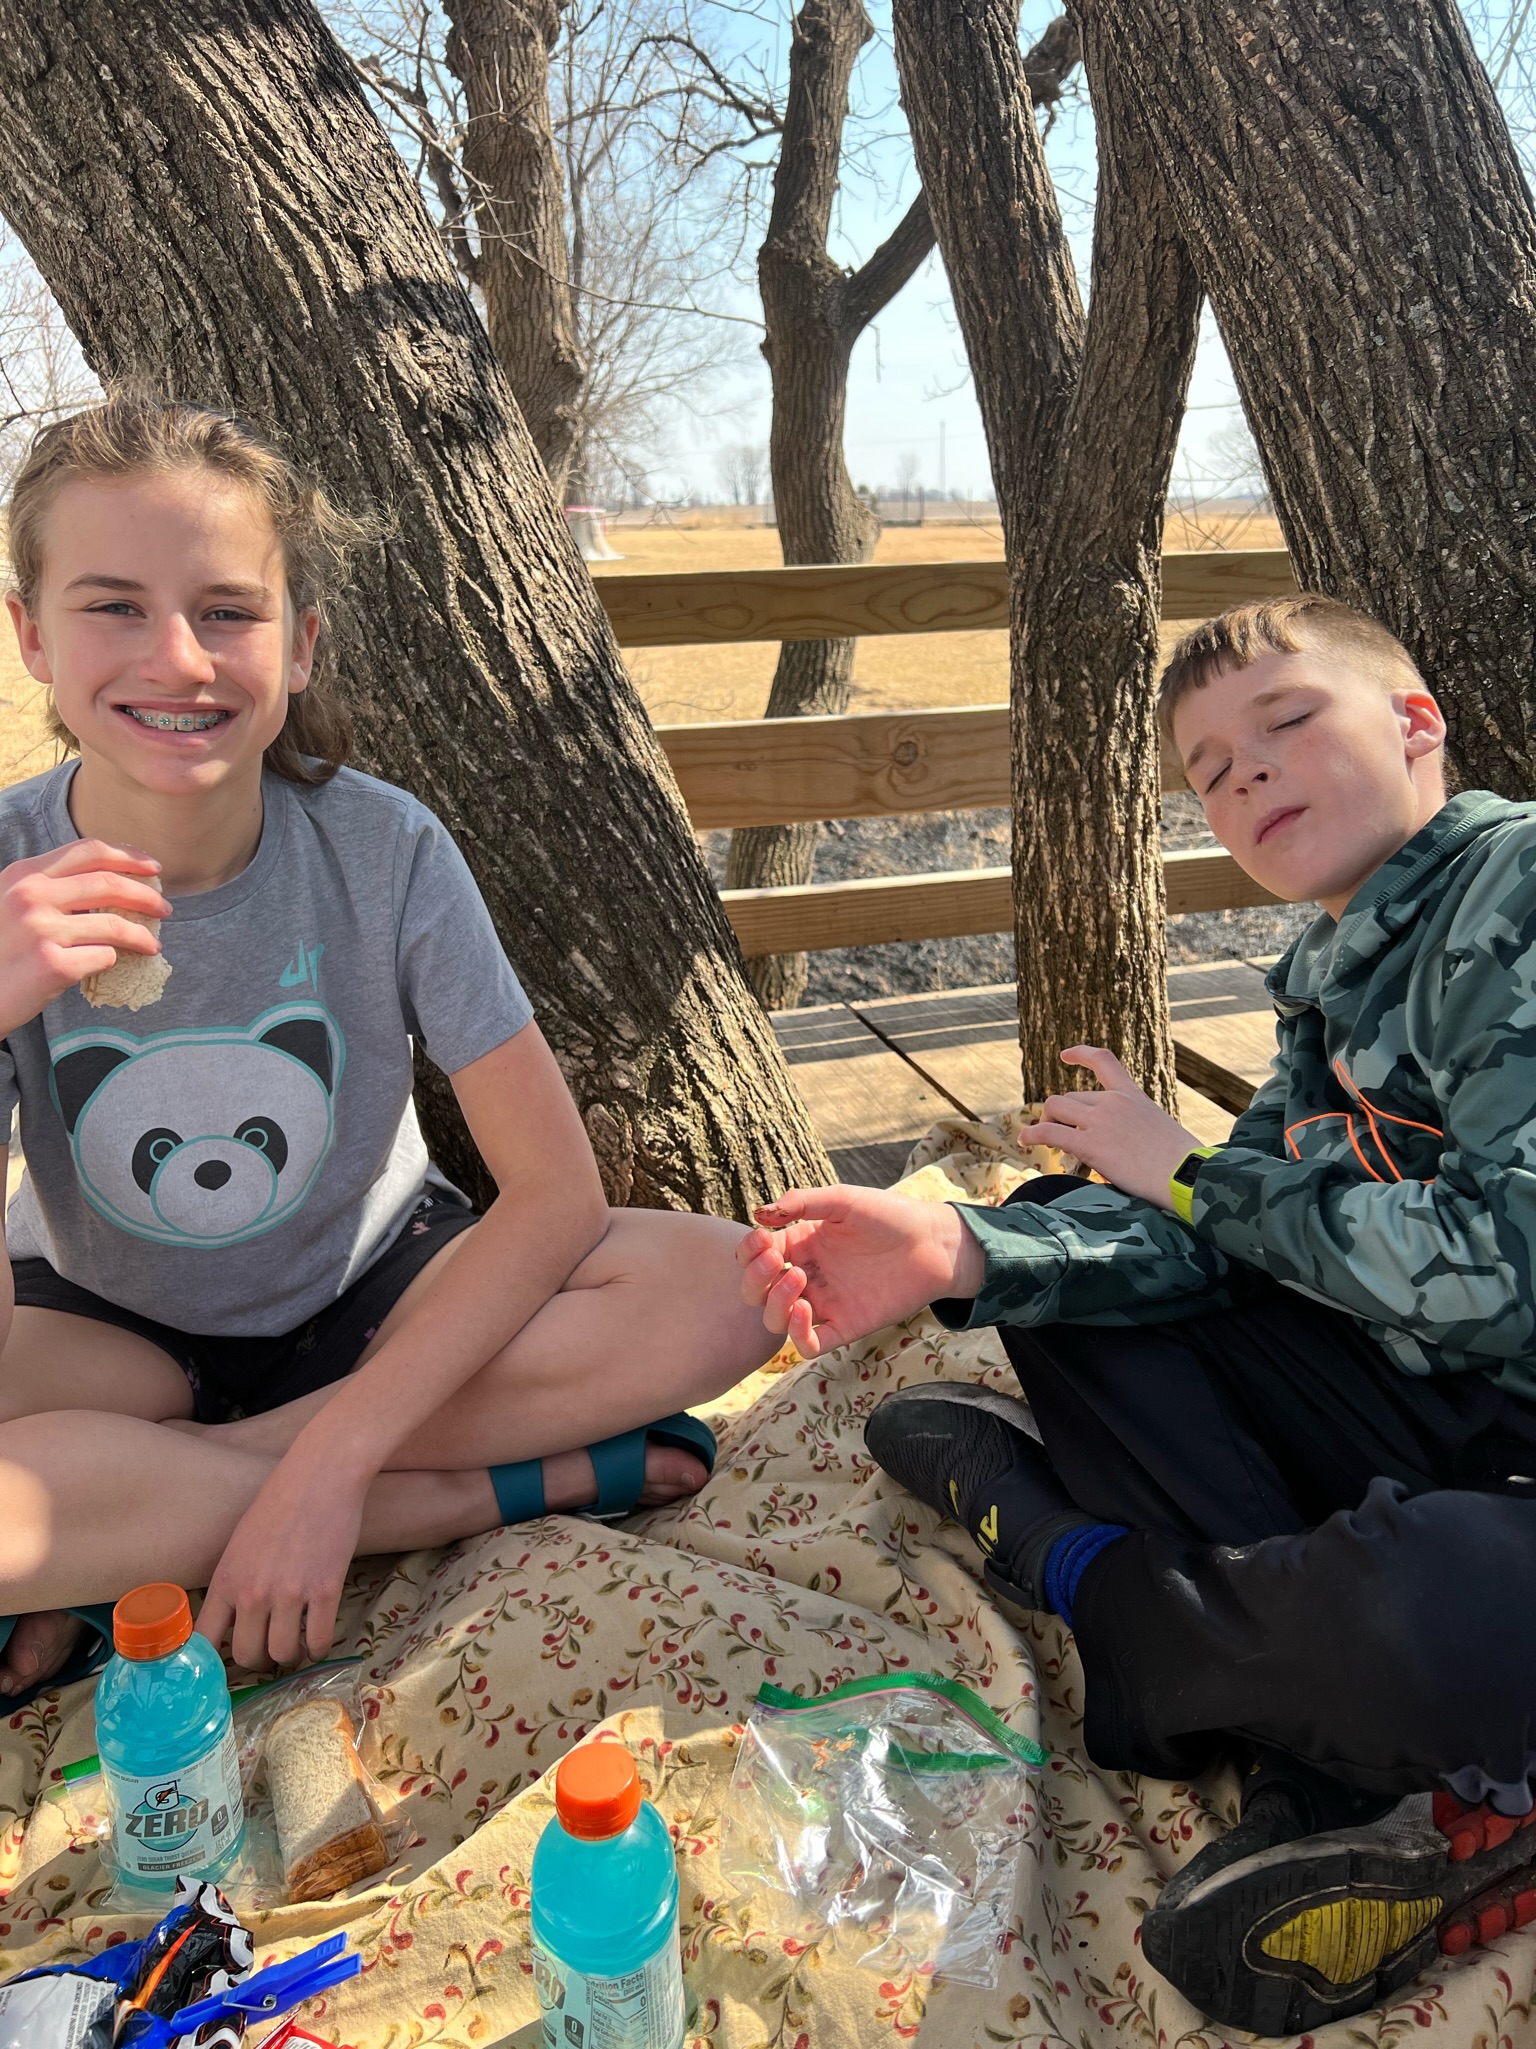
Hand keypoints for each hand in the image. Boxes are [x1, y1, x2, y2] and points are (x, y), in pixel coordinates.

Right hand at [0, 841, 169, 1036]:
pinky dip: (112, 961)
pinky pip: (103, 957)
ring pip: (114, 925)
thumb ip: (51, 888)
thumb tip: (114, 883)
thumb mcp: (13, 903)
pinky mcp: (53, 965)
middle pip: (109, 885)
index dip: (128, 856)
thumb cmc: (1, 950)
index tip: (154, 868)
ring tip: (153, 945)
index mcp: (24, 874)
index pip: (87, 851)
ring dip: (142, 936)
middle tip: (164, 909)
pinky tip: (109, 966)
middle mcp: (31, 896)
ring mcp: (41, 930)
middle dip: (146, 896)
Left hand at [196, 1448, 365, 1668]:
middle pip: (248, 1655)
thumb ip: (234, 1580)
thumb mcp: (241, 1541)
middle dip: (259, 1658)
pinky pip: (319, 1640)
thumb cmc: (280, 1499)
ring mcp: (290, 1594)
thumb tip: (233, 1617)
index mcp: (226, 1580)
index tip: (226, 1663)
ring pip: (283, 1654)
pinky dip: (319, 1647)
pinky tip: (319, 1640)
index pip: (206, 1641)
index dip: (215, 1661)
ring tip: (296, 1645)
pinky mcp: (326, 1591)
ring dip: (290, 1655)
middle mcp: (253, 1593)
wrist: (322, 1474)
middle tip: (270, 1649)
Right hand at [736, 1183, 984, 1358]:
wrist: (933, 1242)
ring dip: (774, 1303)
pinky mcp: (845, 1326)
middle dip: (755, 1279)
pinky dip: (796, 1334)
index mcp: (801, 1245)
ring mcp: (825, 1304)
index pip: (756, 1256)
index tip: (762, 1239)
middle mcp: (807, 1277)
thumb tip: (759, 1212)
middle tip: (774, 1259)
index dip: (748, 1252)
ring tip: (796, 1278)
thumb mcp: (842, 1200)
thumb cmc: (890, 1216)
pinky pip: (809, 1345)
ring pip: (776, 1321)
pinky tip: (803, 1309)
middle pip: (757, 1292)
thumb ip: (802, 1203)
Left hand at [1029, 1045, 1200, 1207]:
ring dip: (1046, 1122)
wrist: (1187, 1175)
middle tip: (1060, 1138)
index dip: (1081, 1053)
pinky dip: (1034, 1135)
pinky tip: (1026, 1141)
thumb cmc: (1182, 1163)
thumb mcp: (1159, 1131)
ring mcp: (1101, 1121)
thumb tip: (1120, 1146)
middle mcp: (1114, 1102)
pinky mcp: (1091, 1144)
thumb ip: (1135, 1128)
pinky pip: (1051, 1133)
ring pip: (1056, 1107)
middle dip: (1062, 1116)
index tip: (1064, 1055)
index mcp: (1133, 1095)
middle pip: (1071, 1097)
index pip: (1104, 1061)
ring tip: (1045, 1139)